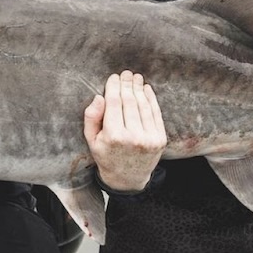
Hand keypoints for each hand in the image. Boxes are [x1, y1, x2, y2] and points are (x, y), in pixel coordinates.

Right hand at [84, 71, 166, 191]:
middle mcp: (133, 137)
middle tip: (126, 73)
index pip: (114, 103)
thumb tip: (99, 97)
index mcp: (113, 136)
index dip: (114, 87)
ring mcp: (149, 138)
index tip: (113, 77)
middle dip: (127, 85)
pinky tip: (146, 89)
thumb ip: (91, 118)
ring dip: (139, 89)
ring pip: (143, 106)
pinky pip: (155, 114)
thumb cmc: (106, 157)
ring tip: (135, 78)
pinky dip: (151, 99)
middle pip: (129, 102)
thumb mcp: (91, 140)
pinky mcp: (160, 139)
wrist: (128, 179)